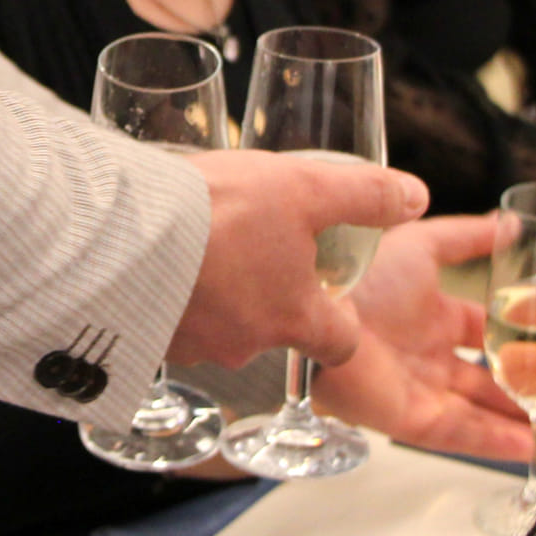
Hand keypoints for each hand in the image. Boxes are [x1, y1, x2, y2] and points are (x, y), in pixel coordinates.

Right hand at [170, 149, 428, 369]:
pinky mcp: (146, 338)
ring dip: (218, 293)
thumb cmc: (220, 212)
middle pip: (276, 329)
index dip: (342, 318)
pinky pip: (171, 320)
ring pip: (221, 324)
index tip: (332, 291)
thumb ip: (364, 195)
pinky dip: (173, 295)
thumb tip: (415, 198)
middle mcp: (246, 345)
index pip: (340, 343)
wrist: (120, 234)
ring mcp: (193, 347)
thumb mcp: (305, 188)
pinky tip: (162, 258)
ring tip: (203, 244)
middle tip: (256, 247)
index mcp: (295, 317)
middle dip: (271, 294)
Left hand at [313, 214, 533, 462]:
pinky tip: (529, 445)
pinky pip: (459, 434)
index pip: (480, 329)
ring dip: (516, 419)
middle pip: (483, 377)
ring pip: (478, 410)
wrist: (321, 308)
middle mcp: (425, 353)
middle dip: (521, 386)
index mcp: (429, 314)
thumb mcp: (423, 244)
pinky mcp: (408, 417)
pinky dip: (495, 442)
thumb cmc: (362, 271)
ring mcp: (418, 387)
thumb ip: (467, 237)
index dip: (514, 336)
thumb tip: (510, 223)